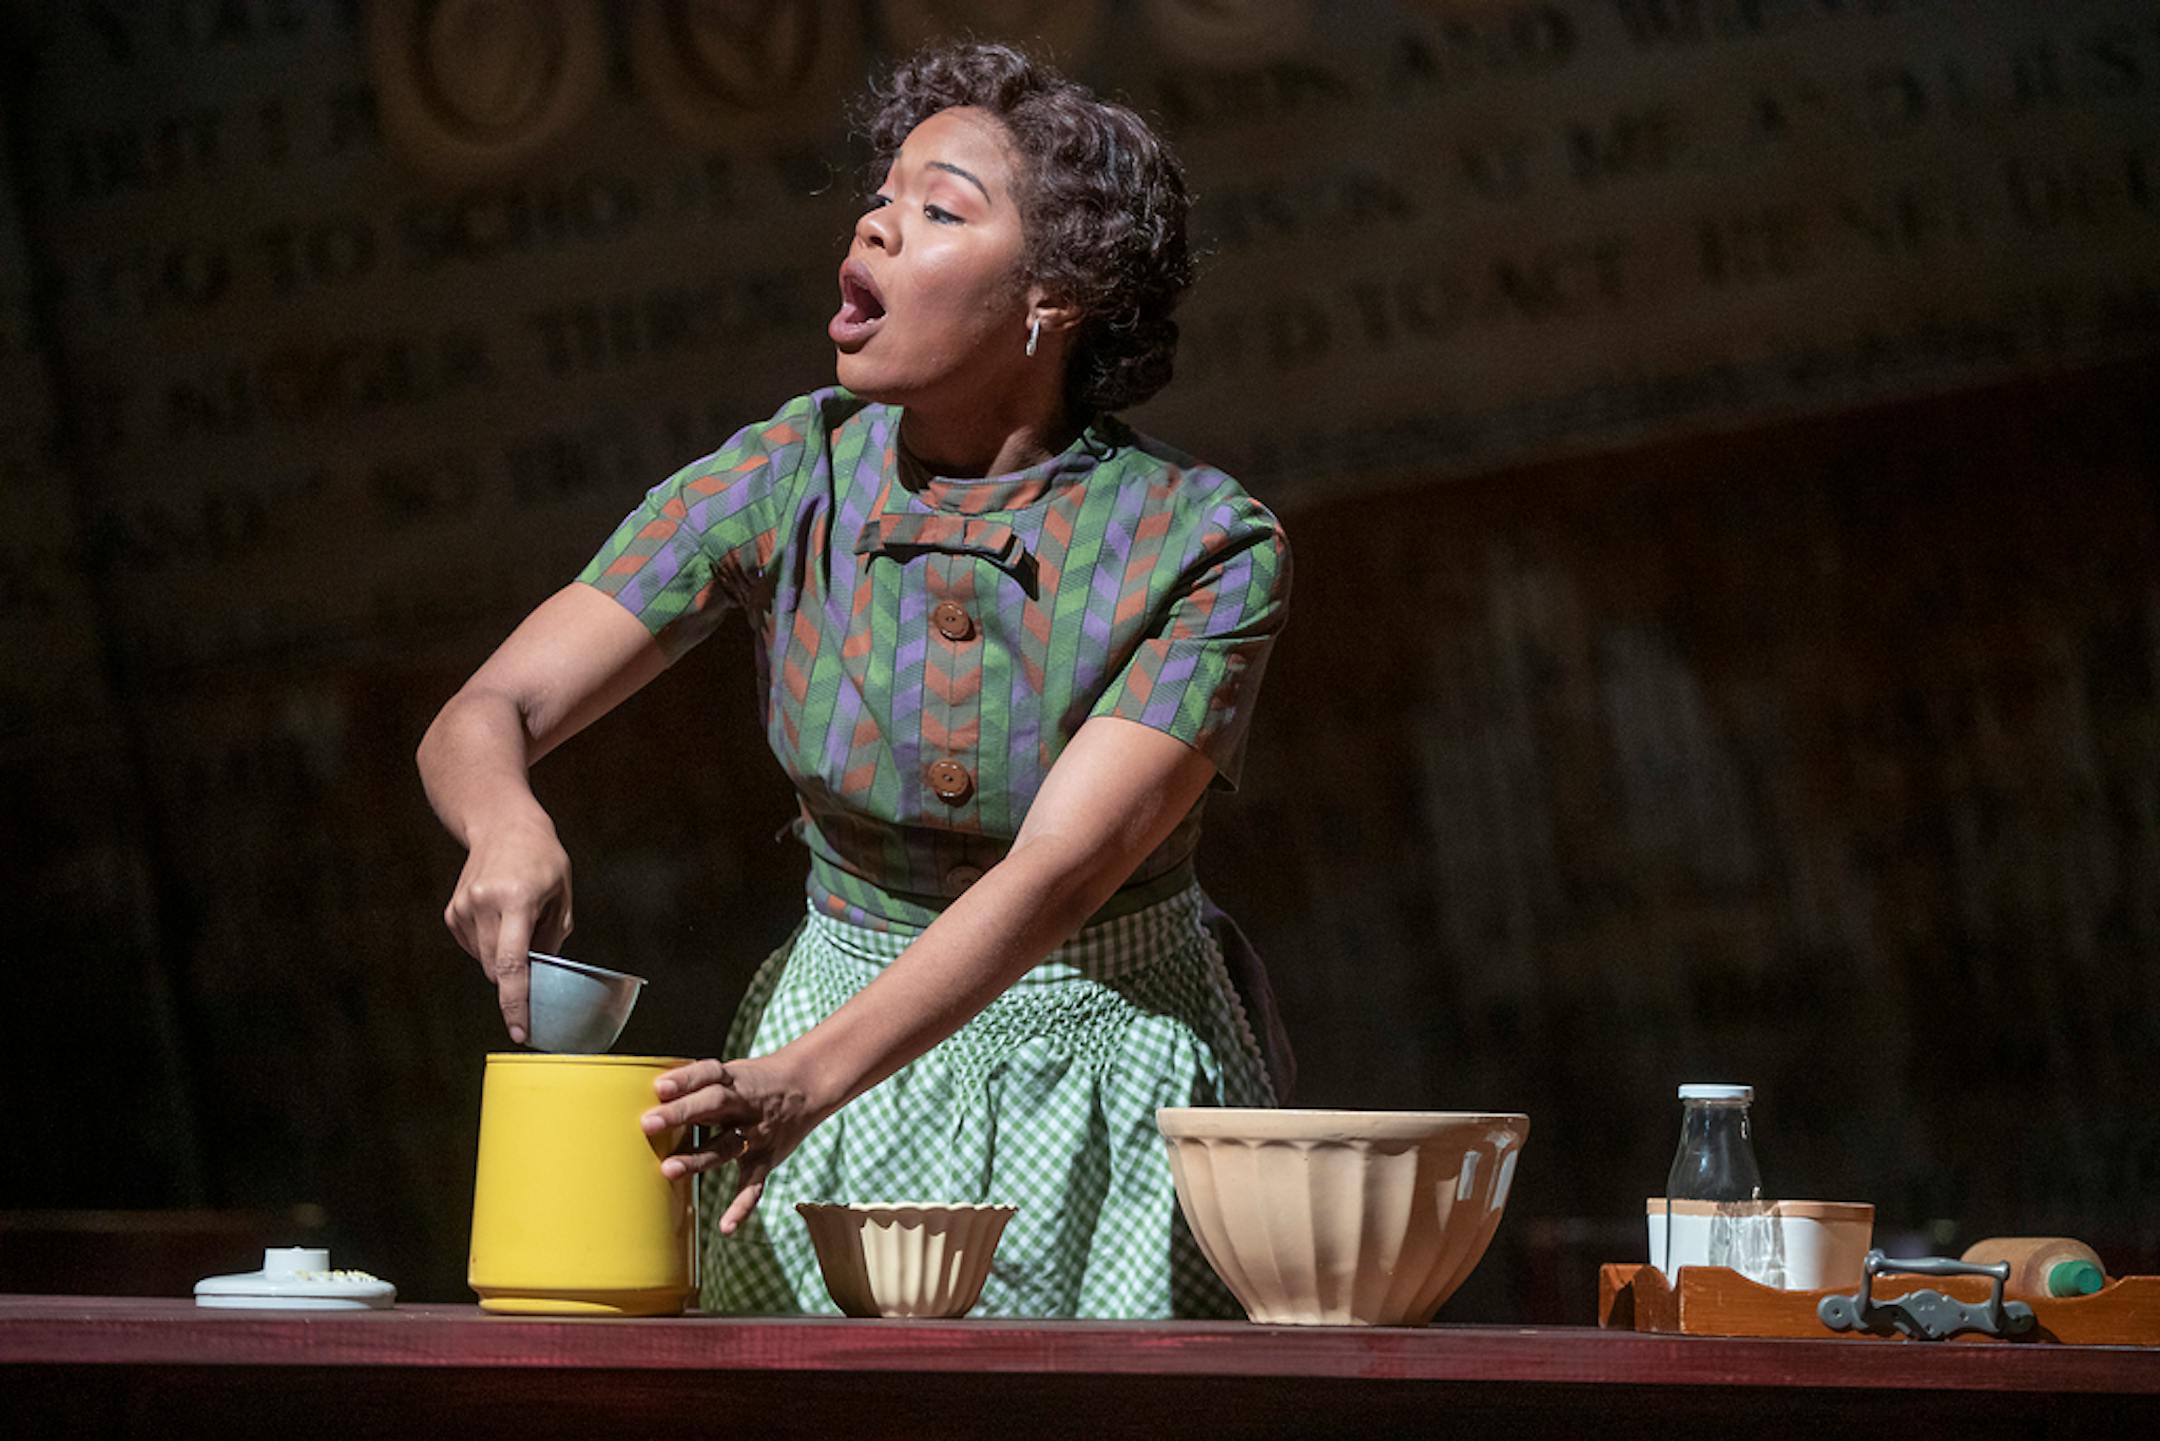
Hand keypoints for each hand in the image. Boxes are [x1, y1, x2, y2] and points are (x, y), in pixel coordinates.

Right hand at [442, 811, 571, 1043]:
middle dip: (517, 980)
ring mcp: (462, 908)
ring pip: (485, 961)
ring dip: (504, 960)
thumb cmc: (542, 859)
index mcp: (515, 899)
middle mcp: (483, 904)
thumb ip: (553, 938)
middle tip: (537, 968)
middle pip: (497, 968)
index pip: (512, 963)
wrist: (502, 824)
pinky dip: (491, 947)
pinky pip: (474, 948)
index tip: (520, 1031)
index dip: (516, 1002)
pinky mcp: (452, 913)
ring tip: (519, 922)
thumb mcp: (562, 894)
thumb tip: (541, 979)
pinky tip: (501, 920)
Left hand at [641, 1051, 836, 1233]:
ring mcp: (757, 1134)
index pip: (709, 1074)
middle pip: (714, 1105)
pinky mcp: (766, 1160)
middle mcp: (746, 1105)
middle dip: (681, 1114)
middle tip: (648, 1124)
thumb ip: (697, 1085)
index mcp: (734, 1079)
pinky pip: (754, 1185)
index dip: (684, 1080)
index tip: (659, 1088)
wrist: (807, 1087)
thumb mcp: (731, 1073)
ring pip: (727, 1146)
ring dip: (698, 1158)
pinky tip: (726, 1227)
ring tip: (668, 1169)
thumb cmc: (756, 1082)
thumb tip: (650, 1098)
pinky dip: (742, 1206)